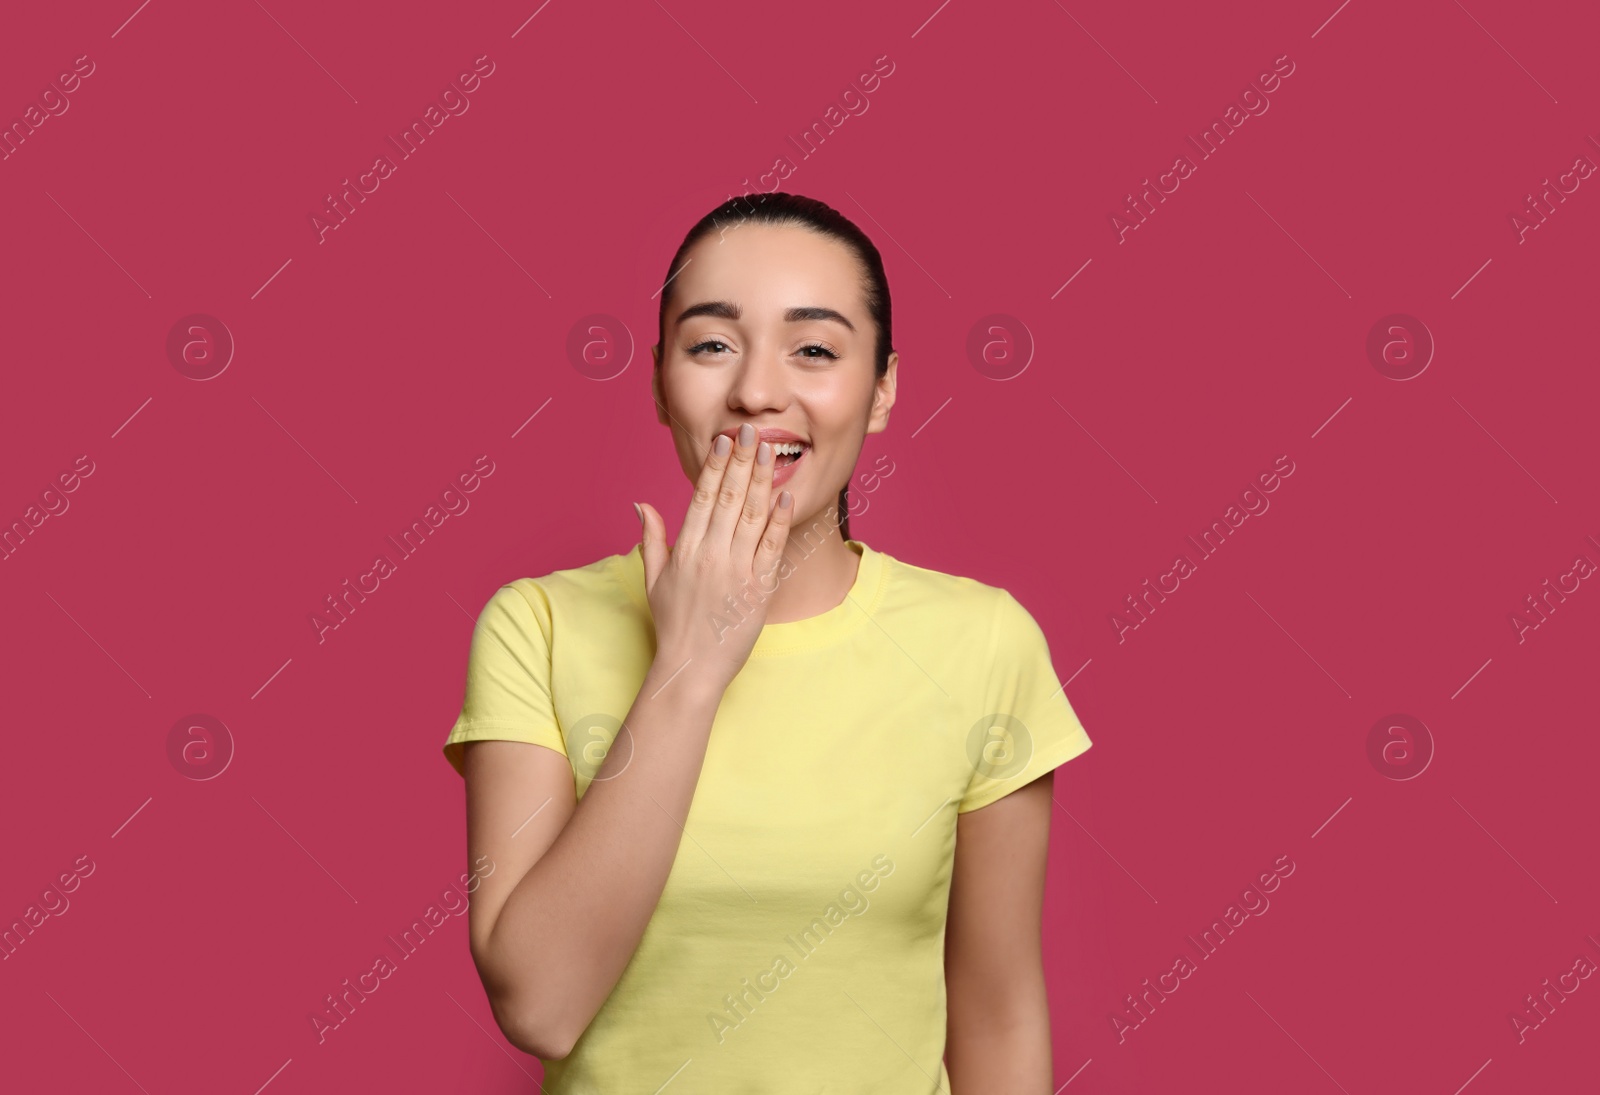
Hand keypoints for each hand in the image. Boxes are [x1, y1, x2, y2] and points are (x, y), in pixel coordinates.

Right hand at [636, 423, 793, 691]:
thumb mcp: (653, 579)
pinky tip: (785, 495)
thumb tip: (640, 503)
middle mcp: (710, 555)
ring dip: (761, 480)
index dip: (714, 466)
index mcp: (685, 549)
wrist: (692, 668)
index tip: (723, 441)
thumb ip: (651, 538)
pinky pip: (771, 547)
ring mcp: (736, 571)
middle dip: (740, 461)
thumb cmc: (673, 625)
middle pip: (728, 498)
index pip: (701, 498)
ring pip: (751, 516)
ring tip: (770, 451)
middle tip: (751, 431)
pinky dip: (779, 520)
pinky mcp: (758, 588)